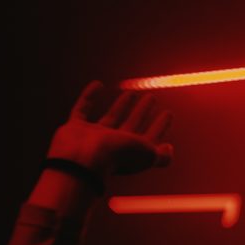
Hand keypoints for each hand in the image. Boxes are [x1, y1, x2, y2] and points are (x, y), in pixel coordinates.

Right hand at [46, 80, 173, 177]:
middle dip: (143, 112)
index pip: (150, 138)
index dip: (160, 126)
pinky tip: (97, 84)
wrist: (81, 160)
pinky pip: (82, 108)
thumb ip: (162, 155)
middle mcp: (115, 145)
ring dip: (122, 105)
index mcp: (133, 151)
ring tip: (132, 93)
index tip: (168, 113)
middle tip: (152, 98)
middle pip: (133, 125)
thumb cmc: (116, 156)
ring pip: (112, 118)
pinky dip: (89, 96)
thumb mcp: (147, 155)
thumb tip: (170, 149)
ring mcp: (94, 137)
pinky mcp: (75, 128)